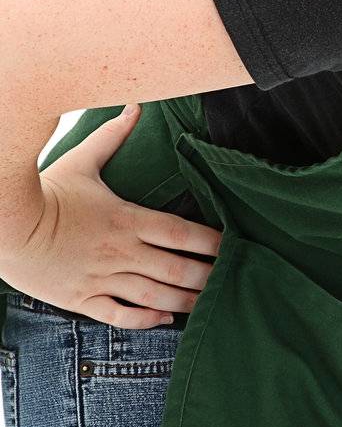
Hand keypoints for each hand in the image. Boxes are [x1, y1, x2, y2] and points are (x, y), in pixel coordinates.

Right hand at [0, 103, 222, 328]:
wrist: (3, 226)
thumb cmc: (45, 193)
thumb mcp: (80, 161)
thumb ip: (112, 136)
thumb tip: (134, 106)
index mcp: (127, 219)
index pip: (181, 233)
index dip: (211, 242)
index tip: (233, 245)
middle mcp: (120, 251)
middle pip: (176, 269)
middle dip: (207, 276)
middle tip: (231, 278)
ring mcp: (101, 278)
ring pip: (154, 296)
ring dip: (185, 301)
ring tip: (208, 302)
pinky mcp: (81, 299)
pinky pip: (120, 316)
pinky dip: (146, 320)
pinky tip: (165, 318)